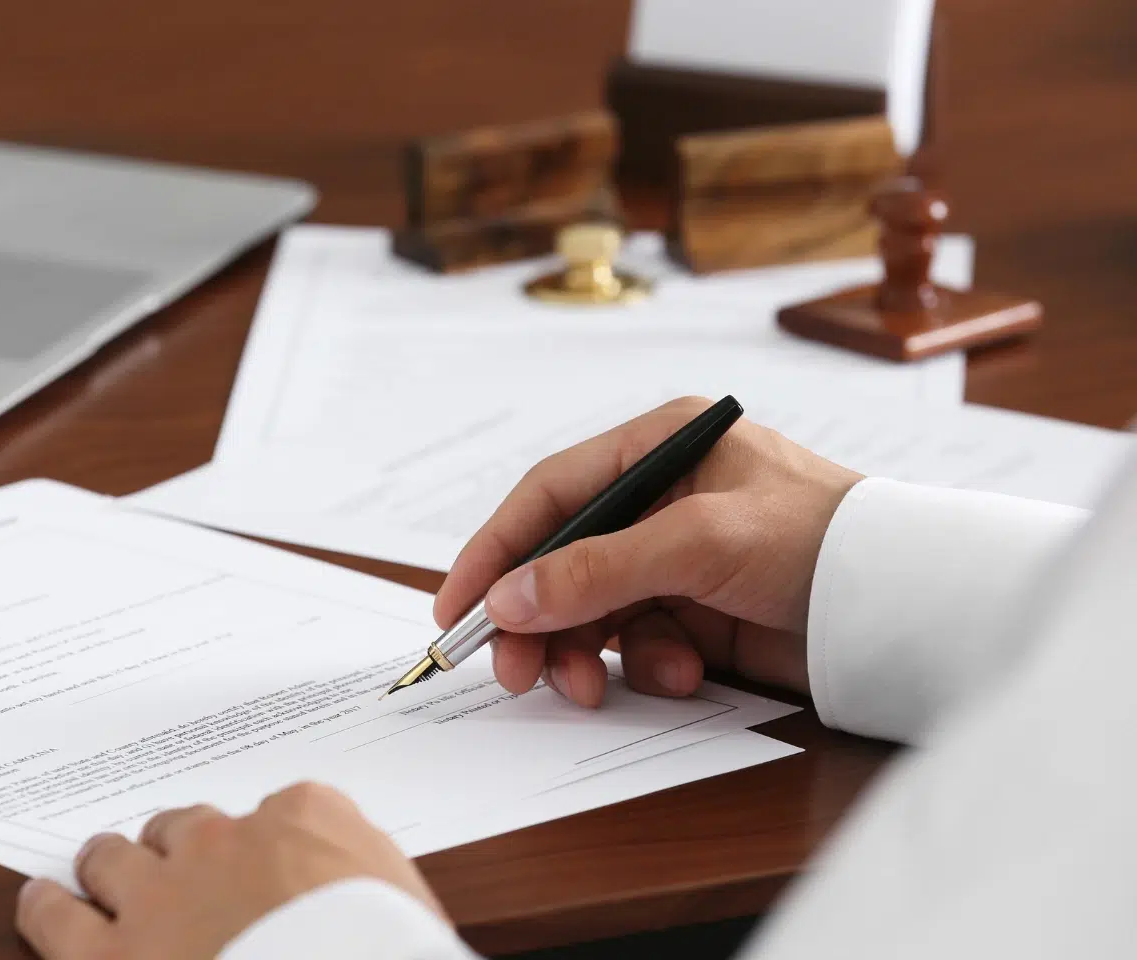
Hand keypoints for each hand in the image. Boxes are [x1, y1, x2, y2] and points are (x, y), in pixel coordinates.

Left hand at [16, 782, 444, 959]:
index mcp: (302, 818)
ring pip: (114, 857)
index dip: (262, 845)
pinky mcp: (110, 953)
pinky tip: (42, 902)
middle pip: (184, 827)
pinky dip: (46, 907)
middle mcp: (224, 841)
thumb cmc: (382, 946)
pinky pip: (57, 916)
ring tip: (96, 865)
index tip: (262, 867)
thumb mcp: (401, 896)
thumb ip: (359, 872)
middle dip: (177, 847)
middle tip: (171, 865)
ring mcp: (161, 893)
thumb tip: (348, 888)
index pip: (277, 810)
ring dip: (108, 863)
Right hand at [434, 397, 861, 707]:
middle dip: (535, 619)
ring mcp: (677, 559)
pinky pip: (637, 643)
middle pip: (561, 560)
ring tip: (591, 686)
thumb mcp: (699, 542)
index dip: (496, 548)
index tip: (456, 605)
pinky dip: (645, 665)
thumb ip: (597, 569)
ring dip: (585, 651)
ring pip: (592, 610)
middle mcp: (661, 499)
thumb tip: (507, 599)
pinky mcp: (697, 612)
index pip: (551, 493)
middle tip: (513, 672)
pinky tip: (681, 672)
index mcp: (659, 449)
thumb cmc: (819, 540)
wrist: (905, 607)